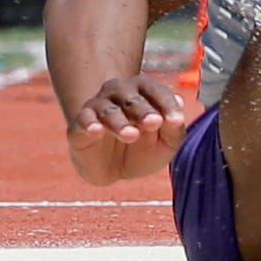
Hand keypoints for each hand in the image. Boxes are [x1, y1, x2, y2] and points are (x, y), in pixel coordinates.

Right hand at [66, 74, 187, 185]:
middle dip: (144, 110)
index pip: (158, 92)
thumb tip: (179, 109)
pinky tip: (96, 131)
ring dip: (120, 121)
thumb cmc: (144, 147)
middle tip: (154, 123)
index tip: (177, 121)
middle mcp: (120, 93)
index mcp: (145, 91)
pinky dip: (90, 124)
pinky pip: (84, 120)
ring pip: (108, 109)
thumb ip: (175, 129)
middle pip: (132, 97)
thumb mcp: (166, 143)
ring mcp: (98, 107)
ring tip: (131, 136)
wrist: (112, 168)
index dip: (168, 105)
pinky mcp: (80, 125)